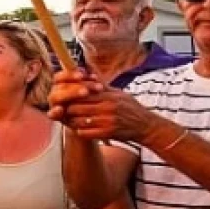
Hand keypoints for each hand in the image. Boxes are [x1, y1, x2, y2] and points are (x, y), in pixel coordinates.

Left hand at [51, 71, 166, 143]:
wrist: (146, 126)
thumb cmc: (131, 108)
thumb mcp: (118, 93)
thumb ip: (102, 86)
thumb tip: (88, 75)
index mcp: (108, 96)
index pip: (82, 94)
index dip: (71, 96)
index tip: (65, 97)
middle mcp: (107, 108)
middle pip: (77, 107)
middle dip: (68, 109)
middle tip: (63, 110)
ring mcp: (107, 121)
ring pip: (79, 120)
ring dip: (72, 121)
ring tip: (69, 120)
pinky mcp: (108, 133)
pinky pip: (85, 133)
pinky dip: (80, 131)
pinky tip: (79, 129)